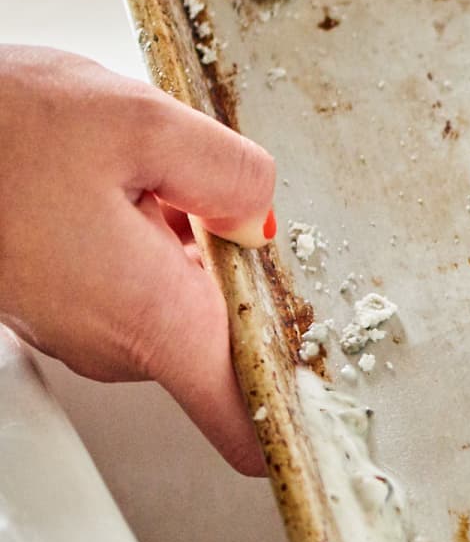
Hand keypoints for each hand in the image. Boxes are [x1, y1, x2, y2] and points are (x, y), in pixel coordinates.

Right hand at [0, 47, 275, 473]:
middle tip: (201, 195)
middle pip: (225, 335)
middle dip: (237, 270)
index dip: (298, 419)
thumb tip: (263, 219)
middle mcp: (115, 342)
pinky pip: (129, 284)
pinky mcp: (55, 305)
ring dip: (185, 244)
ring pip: (178, 301)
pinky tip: (108, 183)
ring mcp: (79, 329)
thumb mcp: (137, 121)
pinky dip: (141, 238)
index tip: (342, 419)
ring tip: (135, 176)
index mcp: (153, 315)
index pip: (246, 418)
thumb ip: (230, 175)